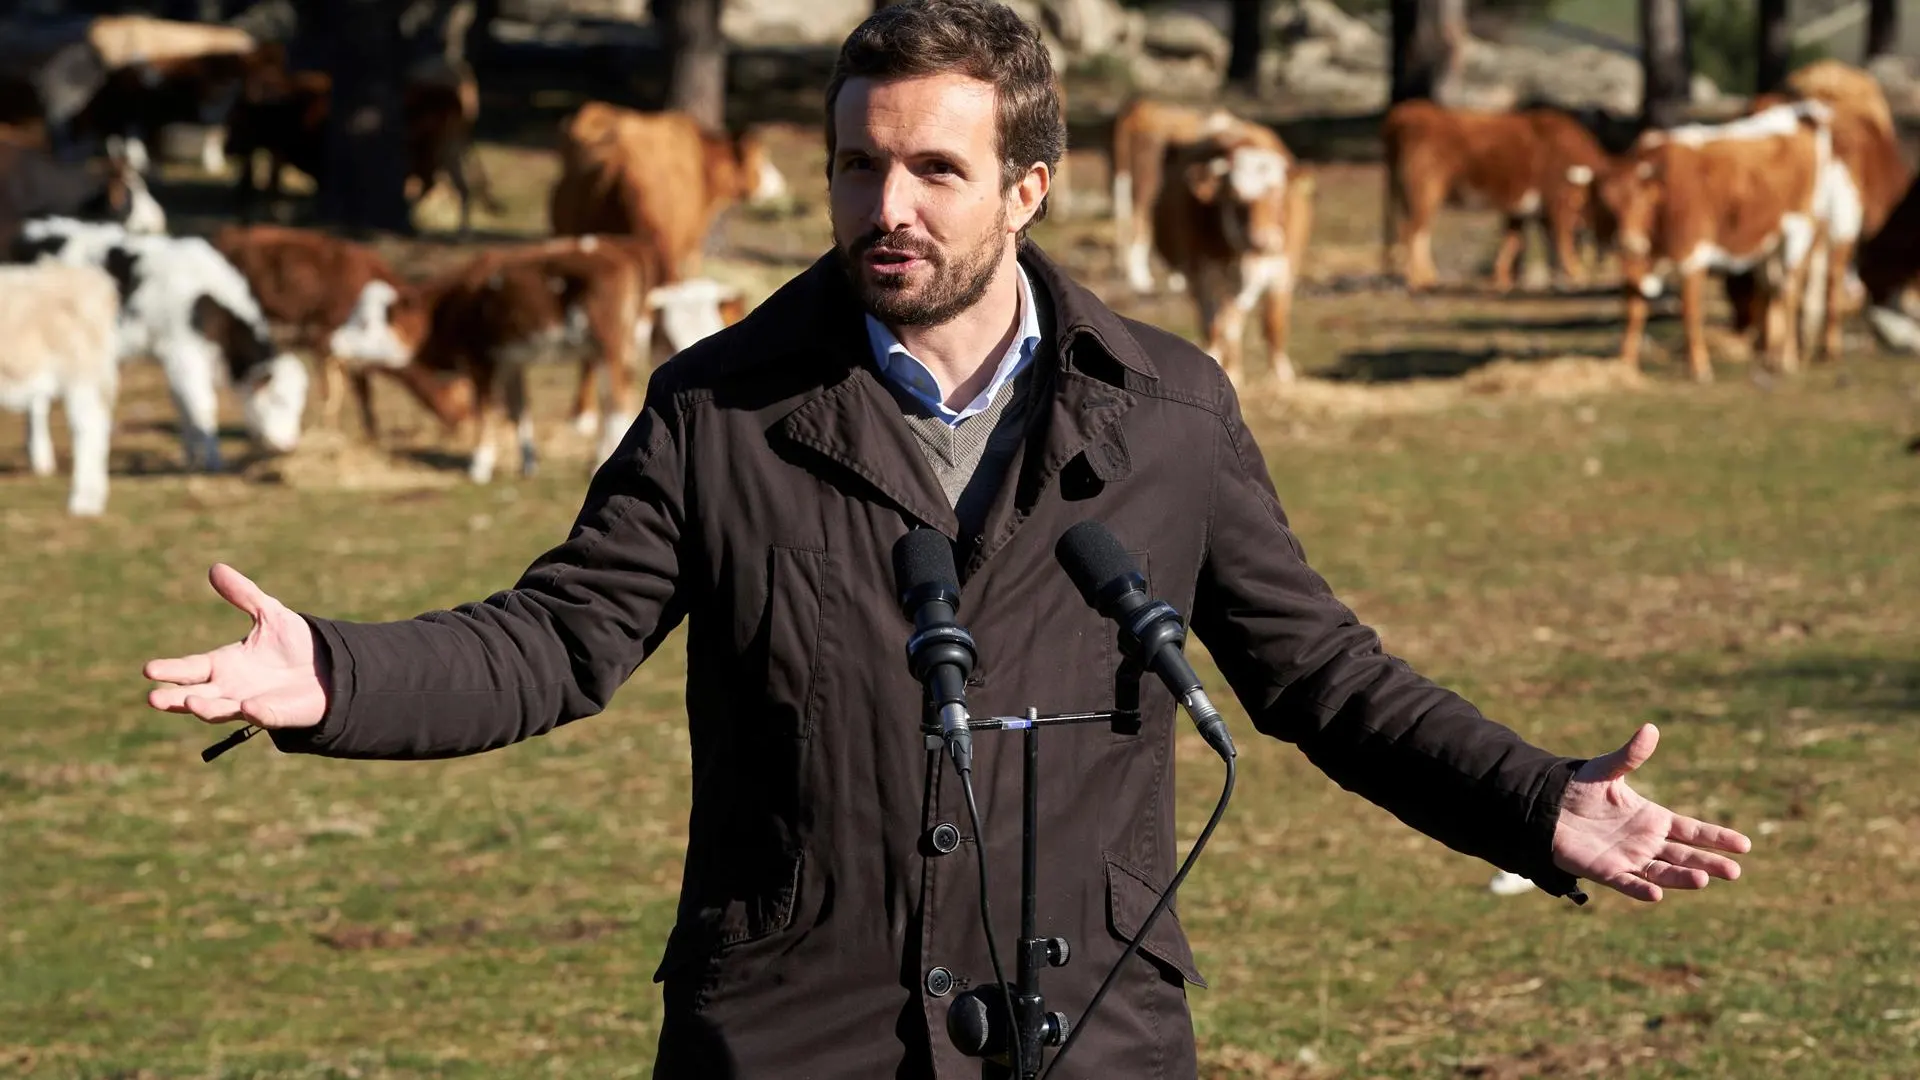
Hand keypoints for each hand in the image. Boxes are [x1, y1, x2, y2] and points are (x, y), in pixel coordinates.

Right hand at [143, 563, 327, 729]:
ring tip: (189, 703)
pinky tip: (248, 707)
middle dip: (174, 699)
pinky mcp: (277, 714)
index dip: (170, 670)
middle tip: (153, 698)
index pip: (190, 668)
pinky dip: (256, 712)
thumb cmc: (294, 644)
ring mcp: (251, 704)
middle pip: (195, 696)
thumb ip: (244, 594)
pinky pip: (264, 716)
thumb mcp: (269, 613)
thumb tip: (216, 568)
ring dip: (206, 708)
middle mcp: (230, 688)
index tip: (148, 670)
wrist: (330, 667)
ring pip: (221, 711)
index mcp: (223, 665)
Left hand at [1550, 723, 1751, 901]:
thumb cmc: (1579, 789)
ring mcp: (1628, 858)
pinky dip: (1640, 888)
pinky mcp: (1605, 870)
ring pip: (1662, 872)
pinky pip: (1627, 882)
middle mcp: (1646, 842)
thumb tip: (1650, 728)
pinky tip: (1656, 893)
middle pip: (1684, 856)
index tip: (1745, 845)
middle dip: (1709, 864)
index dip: (1717, 838)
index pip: (1692, 831)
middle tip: (1735, 872)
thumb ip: (1631, 755)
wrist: (1546, 806)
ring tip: (1703, 880)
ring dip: (1681, 878)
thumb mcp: (1608, 769)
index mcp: (1653, 819)